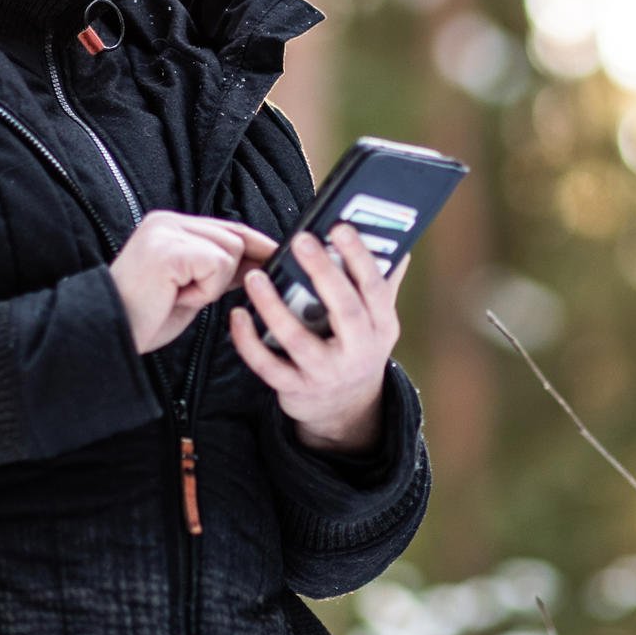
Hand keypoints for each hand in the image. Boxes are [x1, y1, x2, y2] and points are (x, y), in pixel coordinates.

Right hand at [111, 212, 276, 353]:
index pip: (227, 228)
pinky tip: (176, 296)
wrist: (109, 335)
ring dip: (212, 284)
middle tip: (194, 295)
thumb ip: (217, 269)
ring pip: (229, 252)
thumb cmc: (145, 318)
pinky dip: (204, 290)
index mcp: (169, 226)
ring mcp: (166, 232)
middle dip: (231, 272)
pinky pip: (215, 265)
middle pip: (234, 237)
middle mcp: (166, 222)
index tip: (276, 259)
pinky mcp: (169, 248)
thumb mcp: (190, 288)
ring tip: (178, 295)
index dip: (255, 245)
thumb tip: (259, 264)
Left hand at [229, 224, 410, 453]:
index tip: (341, 227)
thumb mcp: (377, 320)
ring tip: (256, 276)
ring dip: (274, 306)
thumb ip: (382, 282)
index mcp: (381, 326)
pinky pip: (268, 366)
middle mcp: (358, 351)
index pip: (376, 288)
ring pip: (298, 340)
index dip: (360, 258)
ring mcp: (326, 372)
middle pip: (344, 311)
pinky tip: (238, 315)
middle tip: (301, 240)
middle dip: (323, 273)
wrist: (345, 407)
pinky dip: (249, 342)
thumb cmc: (357, 345)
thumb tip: (396, 243)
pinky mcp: (296, 389)